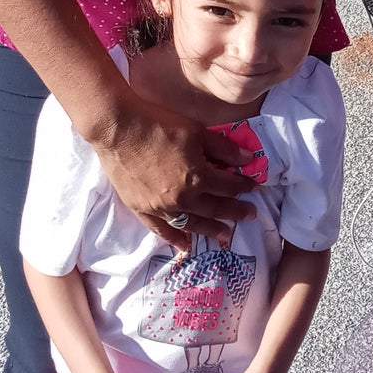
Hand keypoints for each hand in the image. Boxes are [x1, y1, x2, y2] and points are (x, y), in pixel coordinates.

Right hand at [96, 105, 256, 251]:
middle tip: (251, 215)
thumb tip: (249, 159)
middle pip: (216, 208)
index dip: (244, 187)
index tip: (255, 188)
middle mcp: (183, 198)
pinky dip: (175, 239)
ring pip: (192, 224)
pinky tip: (185, 246)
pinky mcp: (142, 210)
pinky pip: (161, 230)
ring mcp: (161, 208)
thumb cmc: (158, 125)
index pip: (229, 186)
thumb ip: (224, 148)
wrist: (117, 129)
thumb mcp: (197, 131)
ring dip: (211, 230)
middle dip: (236, 212)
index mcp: (199, 177)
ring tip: (225, 235)